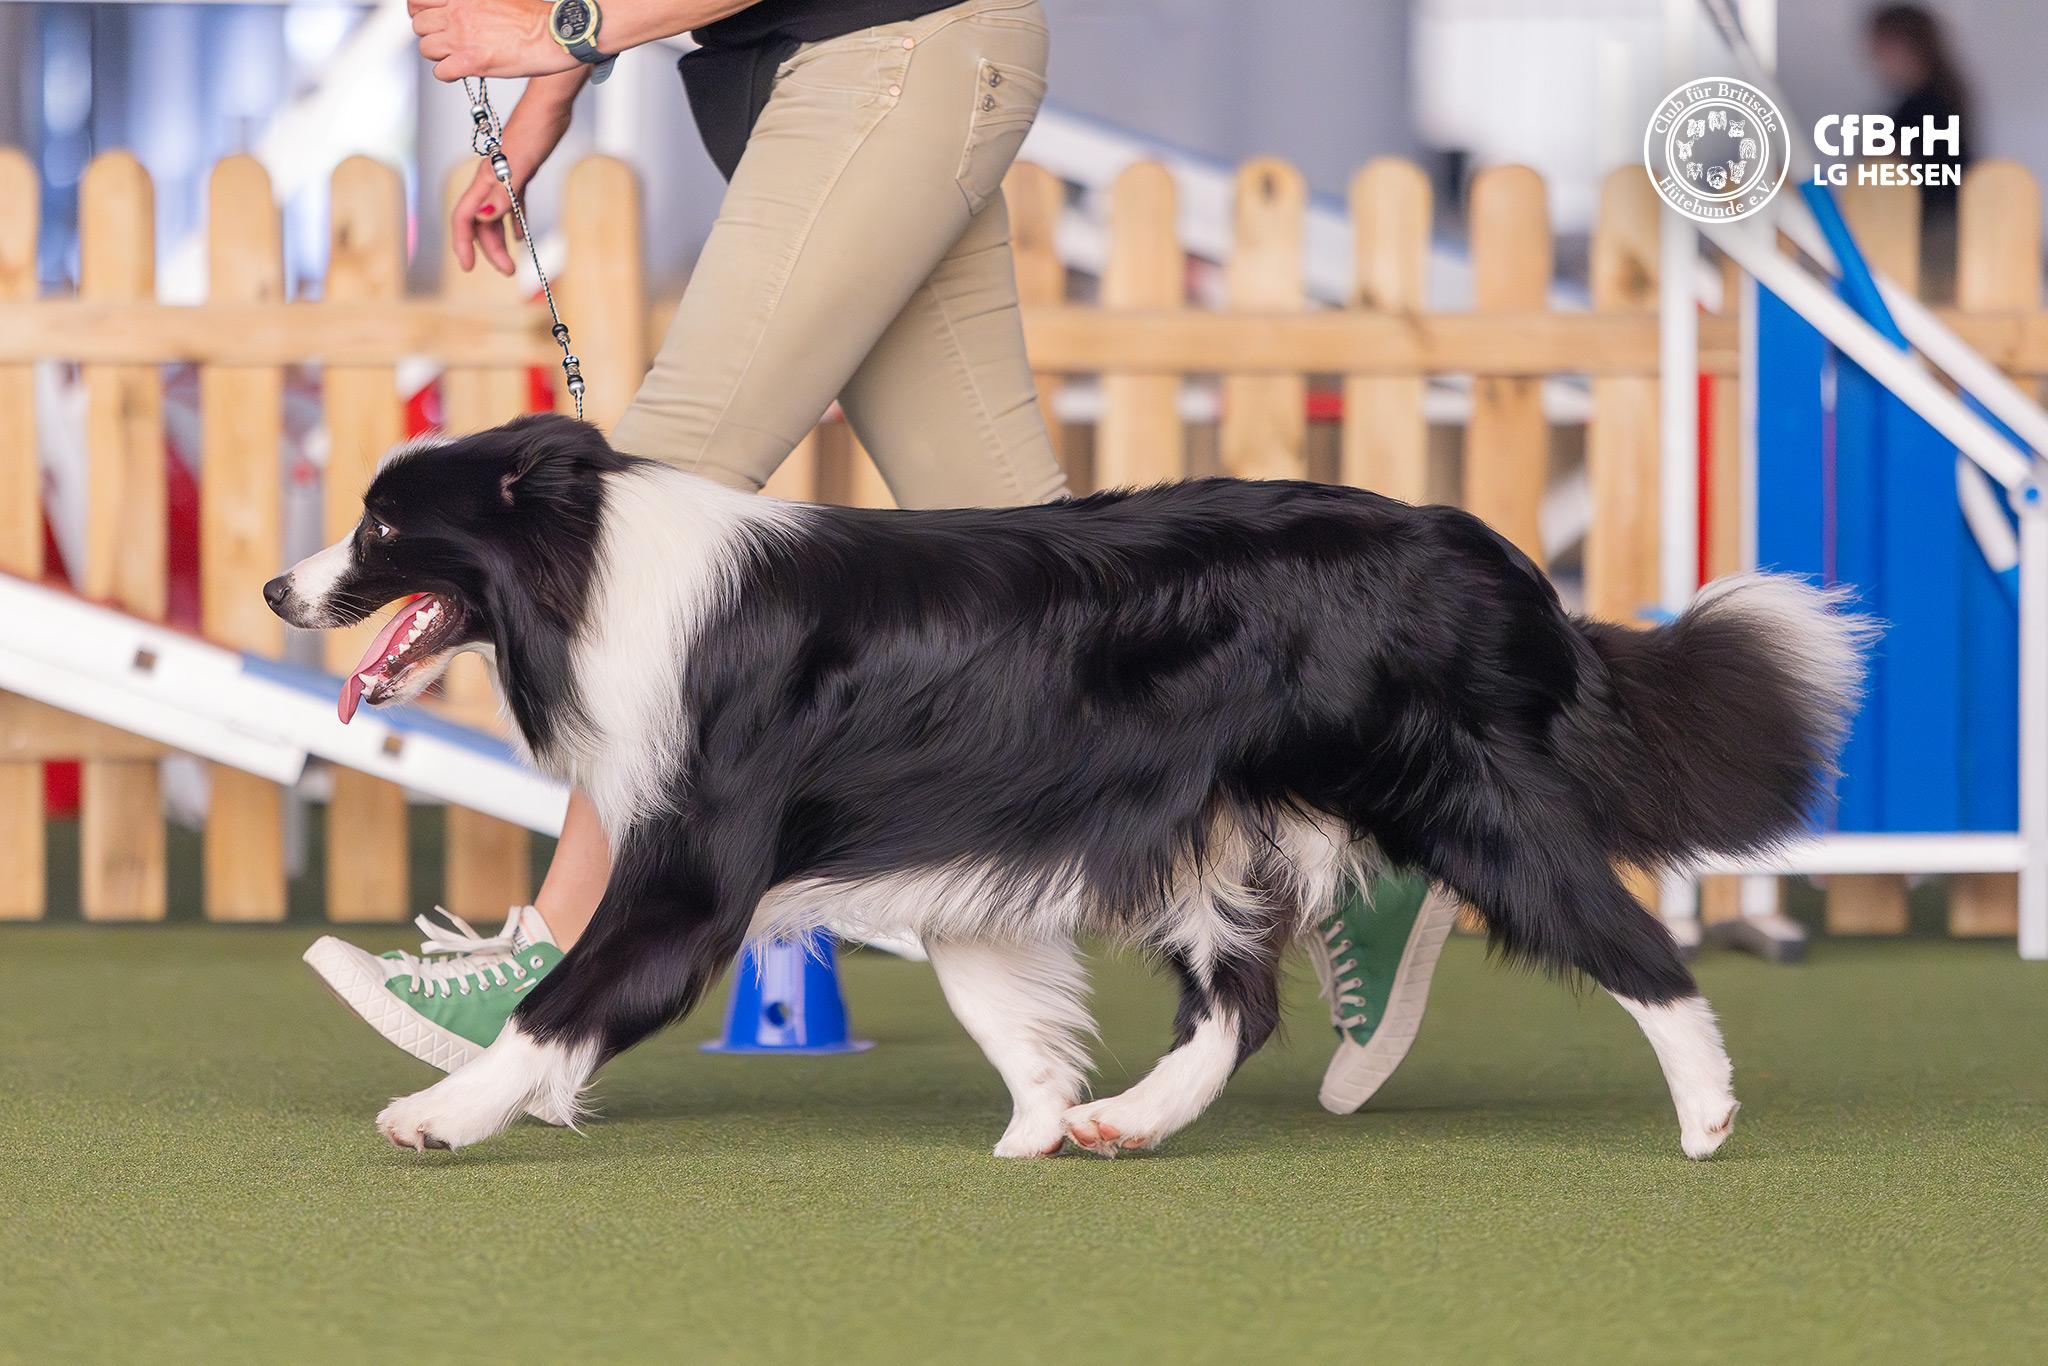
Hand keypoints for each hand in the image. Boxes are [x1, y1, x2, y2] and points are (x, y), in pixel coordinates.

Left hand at [410, 0, 576, 80]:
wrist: (552, 35)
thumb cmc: (533, 18)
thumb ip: (473, 3)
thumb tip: (463, 9)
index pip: (418, 1)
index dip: (421, 12)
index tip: (431, 19)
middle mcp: (457, 14)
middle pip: (419, 26)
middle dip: (431, 35)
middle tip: (446, 41)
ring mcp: (461, 38)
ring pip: (426, 49)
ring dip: (438, 55)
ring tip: (455, 56)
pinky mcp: (470, 63)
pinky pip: (441, 72)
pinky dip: (448, 74)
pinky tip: (461, 71)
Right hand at [449, 99, 571, 273]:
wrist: (550, 105)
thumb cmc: (536, 129)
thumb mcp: (522, 166)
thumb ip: (503, 193)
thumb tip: (483, 217)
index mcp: (485, 179)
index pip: (465, 217)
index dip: (463, 243)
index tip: (468, 267)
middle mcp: (490, 180)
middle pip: (481, 222)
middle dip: (490, 249)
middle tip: (509, 272)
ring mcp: (504, 177)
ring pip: (495, 216)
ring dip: (500, 239)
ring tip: (512, 262)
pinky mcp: (520, 172)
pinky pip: (512, 204)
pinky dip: (514, 221)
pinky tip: (520, 235)